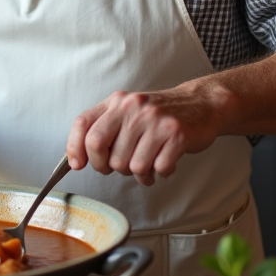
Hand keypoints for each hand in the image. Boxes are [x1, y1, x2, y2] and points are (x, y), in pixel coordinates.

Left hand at [66, 79, 222, 185]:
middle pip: (103, 151)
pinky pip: (158, 169)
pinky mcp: (176, 134)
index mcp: (118, 102)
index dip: (75, 148)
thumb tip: (76, 158)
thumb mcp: (128, 112)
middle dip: (109, 167)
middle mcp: (134, 108)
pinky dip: (160, 172)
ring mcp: (155, 121)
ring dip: (140, 173)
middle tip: (122, 165)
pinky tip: (164, 161)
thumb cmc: (159, 114)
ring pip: (131, 166)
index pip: (84, 124)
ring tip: (149, 163)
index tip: (78, 164)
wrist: (200, 104)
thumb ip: (103, 128)